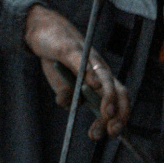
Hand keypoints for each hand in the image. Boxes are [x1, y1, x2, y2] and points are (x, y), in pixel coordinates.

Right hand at [24, 5, 129, 139]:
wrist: (43, 29)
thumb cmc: (57, 58)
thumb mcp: (61, 83)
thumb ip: (68, 97)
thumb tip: (71, 105)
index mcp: (99, 79)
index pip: (118, 99)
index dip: (120, 117)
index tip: (112, 134)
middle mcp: (99, 68)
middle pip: (117, 90)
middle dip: (118, 112)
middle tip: (112, 130)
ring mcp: (87, 58)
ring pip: (105, 77)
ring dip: (108, 97)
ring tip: (107, 114)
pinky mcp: (71, 49)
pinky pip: (82, 61)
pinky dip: (89, 73)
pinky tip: (94, 84)